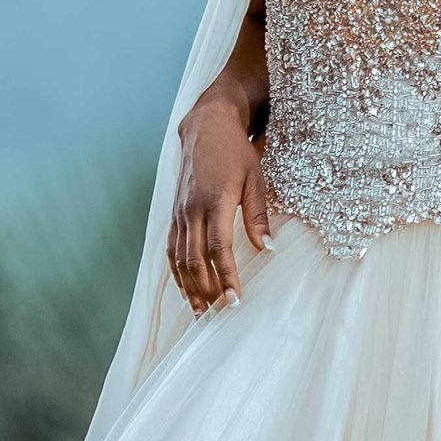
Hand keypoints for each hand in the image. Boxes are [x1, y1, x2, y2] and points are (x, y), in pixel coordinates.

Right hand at [167, 78, 269, 313]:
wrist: (205, 127)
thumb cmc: (235, 152)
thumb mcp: (256, 178)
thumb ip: (259, 215)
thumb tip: (269, 249)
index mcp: (215, 200)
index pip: (218, 248)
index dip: (226, 276)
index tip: (235, 300)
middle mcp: (192, 209)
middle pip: (194, 259)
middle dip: (207, 289)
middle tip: (221, 312)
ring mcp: (179, 212)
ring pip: (179, 258)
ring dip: (189, 286)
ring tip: (201, 311)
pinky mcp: (173, 214)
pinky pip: (172, 249)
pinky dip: (177, 272)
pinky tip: (187, 289)